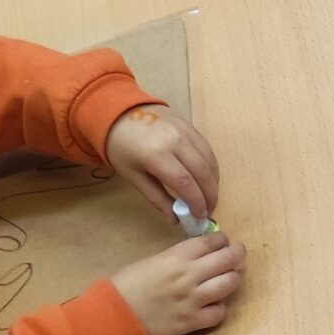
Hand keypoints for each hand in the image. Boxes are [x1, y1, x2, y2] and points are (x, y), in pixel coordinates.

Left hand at [103, 103, 219, 220]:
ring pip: (208, 160)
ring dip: (214, 182)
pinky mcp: (190, 125)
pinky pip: (207, 148)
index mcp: (155, 155)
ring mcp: (185, 130)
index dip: (196, 201)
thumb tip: (175, 219)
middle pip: (201, 172)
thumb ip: (156, 198)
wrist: (120, 114)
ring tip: (211, 197)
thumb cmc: (122, 149)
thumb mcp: (133, 176)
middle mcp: (174, 140)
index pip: (184, 182)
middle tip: (209, 210)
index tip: (201, 216)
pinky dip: (211, 166)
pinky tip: (209, 179)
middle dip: (210, 195)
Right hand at [109, 231, 246, 334]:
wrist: (113, 316)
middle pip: (227, 259)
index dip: (222, 240)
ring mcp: (193, 300)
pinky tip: (214, 305)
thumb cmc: (126, 285)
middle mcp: (189, 275)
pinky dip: (220, 308)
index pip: (211, 242)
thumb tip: (198, 254)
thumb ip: (177, 257)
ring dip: (233, 279)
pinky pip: (219, 313)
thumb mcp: (152, 261)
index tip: (224, 241)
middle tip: (237, 255)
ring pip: (230, 284)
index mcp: (176, 257)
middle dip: (237, 254)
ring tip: (230, 277)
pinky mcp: (192, 322)